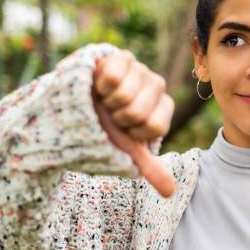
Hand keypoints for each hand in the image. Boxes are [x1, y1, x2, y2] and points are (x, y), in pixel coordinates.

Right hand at [92, 50, 175, 196]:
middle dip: (117, 118)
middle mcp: (157, 86)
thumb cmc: (105, 126)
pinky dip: (99, 85)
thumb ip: (149, 167)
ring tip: (105, 98)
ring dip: (106, 102)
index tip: (126, 128)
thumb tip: (171, 193)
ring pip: (123, 95)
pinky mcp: (122, 57)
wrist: (78, 106)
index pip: (154, 127)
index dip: (133, 132)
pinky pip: (113, 76)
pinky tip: (99, 83)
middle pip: (137, 113)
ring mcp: (141, 69)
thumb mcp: (126, 148)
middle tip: (112, 112)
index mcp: (164, 108)